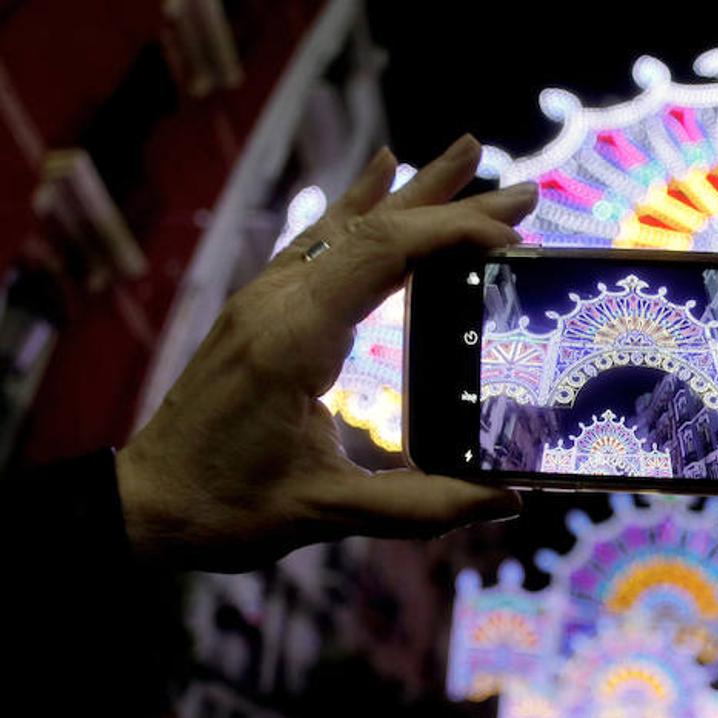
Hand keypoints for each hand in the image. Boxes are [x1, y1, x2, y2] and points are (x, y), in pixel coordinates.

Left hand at [116, 136, 536, 571]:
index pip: (382, 255)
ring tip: (466, 154)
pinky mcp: (259, 310)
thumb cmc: (226, 509)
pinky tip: (380, 175)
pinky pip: (317, 240)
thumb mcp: (328, 513)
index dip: (451, 235)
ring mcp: (263, 300)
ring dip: (411, 192)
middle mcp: (276, 302)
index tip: (511, 238)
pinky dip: (358, 206)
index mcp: (294, 339)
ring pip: (346, 226)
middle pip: (374, 230)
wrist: (143, 505)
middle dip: (452, 206)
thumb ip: (424, 505)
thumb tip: (508, 499)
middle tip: (524, 195)